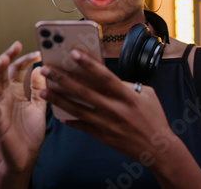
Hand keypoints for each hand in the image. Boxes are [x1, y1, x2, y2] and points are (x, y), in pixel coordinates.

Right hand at [0, 41, 45, 171]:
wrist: (25, 157)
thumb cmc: (29, 133)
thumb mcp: (38, 106)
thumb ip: (38, 89)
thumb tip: (38, 69)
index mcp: (16, 92)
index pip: (16, 70)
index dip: (25, 59)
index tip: (38, 51)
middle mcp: (6, 97)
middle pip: (2, 72)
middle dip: (7, 58)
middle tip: (16, 46)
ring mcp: (0, 108)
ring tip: (3, 59)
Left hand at [39, 49, 177, 162]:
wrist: (158, 149)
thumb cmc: (154, 118)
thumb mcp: (147, 95)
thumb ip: (126, 85)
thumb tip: (107, 78)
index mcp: (127, 96)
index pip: (104, 76)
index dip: (88, 63)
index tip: (73, 53)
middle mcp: (114, 109)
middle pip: (84, 92)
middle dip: (63, 79)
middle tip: (46, 69)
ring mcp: (107, 124)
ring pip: (77, 109)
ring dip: (58, 99)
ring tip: (43, 90)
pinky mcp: (102, 136)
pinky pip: (82, 126)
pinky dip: (69, 120)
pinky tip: (57, 114)